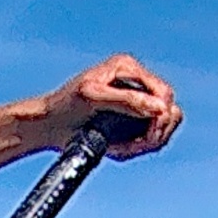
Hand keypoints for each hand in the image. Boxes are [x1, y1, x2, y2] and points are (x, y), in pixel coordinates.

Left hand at [38, 56, 181, 158]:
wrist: (49, 124)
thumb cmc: (64, 106)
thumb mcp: (93, 98)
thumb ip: (127, 101)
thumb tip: (159, 108)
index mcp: (127, 67)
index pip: (164, 94)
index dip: (161, 118)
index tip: (145, 139)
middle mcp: (135, 81)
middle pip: (169, 111)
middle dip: (154, 134)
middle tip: (132, 148)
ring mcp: (134, 100)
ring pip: (163, 127)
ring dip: (146, 143)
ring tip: (122, 149)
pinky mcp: (130, 118)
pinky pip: (149, 137)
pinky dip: (137, 147)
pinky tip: (117, 149)